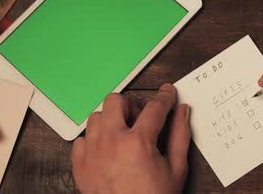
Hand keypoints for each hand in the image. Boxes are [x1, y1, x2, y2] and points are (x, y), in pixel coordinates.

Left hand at [71, 84, 190, 193]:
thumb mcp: (176, 169)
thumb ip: (180, 135)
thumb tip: (182, 112)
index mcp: (138, 142)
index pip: (154, 107)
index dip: (164, 97)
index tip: (167, 93)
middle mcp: (111, 142)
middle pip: (115, 101)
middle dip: (131, 105)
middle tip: (140, 119)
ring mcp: (92, 153)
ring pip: (96, 117)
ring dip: (111, 121)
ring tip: (123, 136)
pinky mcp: (80, 165)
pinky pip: (81, 139)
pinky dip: (93, 140)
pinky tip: (107, 151)